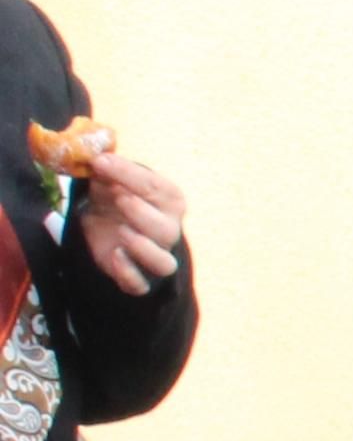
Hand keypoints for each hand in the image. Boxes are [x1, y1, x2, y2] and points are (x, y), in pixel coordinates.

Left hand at [73, 149, 182, 294]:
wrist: (107, 228)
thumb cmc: (115, 200)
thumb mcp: (110, 181)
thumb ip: (107, 170)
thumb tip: (96, 156)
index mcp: (169, 202)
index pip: (159, 189)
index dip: (130, 175)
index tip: (101, 162)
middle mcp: (169, 230)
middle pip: (166, 229)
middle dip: (143, 214)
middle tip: (120, 198)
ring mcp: (155, 256)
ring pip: (164, 262)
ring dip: (144, 248)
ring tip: (122, 232)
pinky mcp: (138, 279)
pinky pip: (140, 285)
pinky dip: (129, 273)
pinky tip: (114, 255)